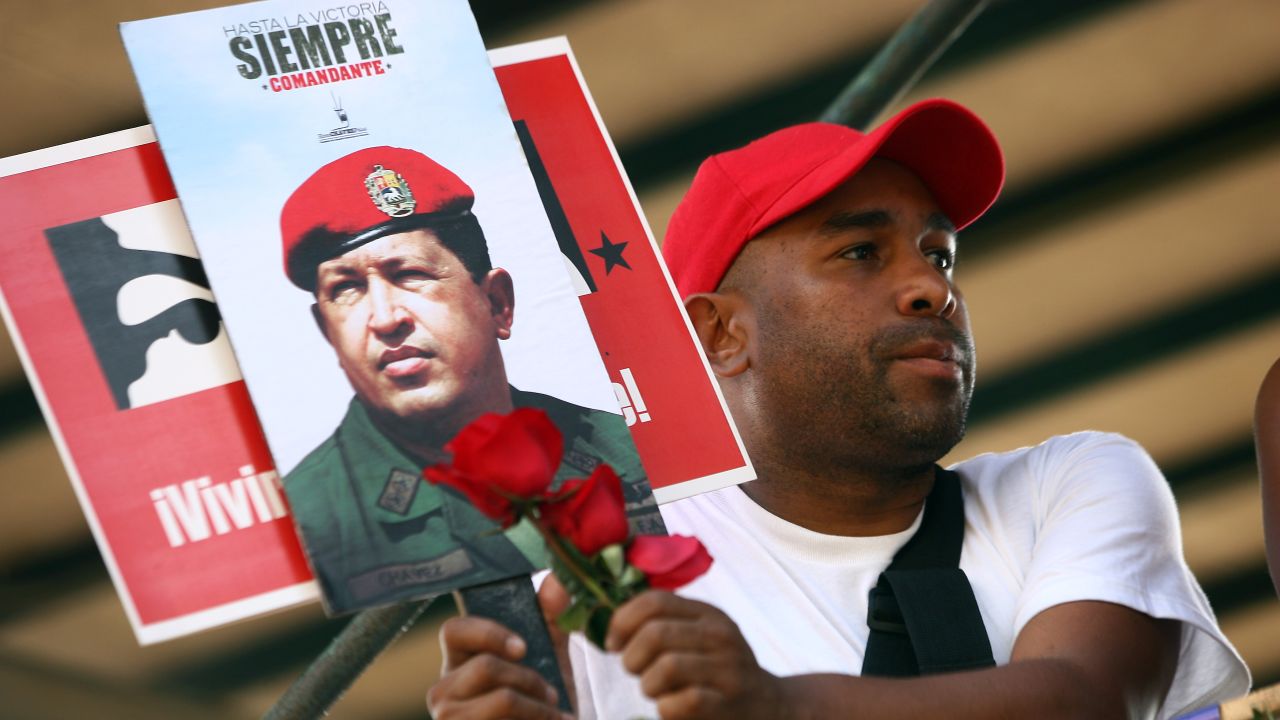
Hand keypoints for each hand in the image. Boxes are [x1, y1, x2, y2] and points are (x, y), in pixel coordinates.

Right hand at [427, 578, 573, 719]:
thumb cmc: (542, 695)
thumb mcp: (550, 650)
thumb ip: (554, 612)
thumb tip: (553, 581)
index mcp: (459, 658)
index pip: (454, 630)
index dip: (489, 633)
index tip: (523, 648)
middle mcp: (444, 687)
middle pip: (485, 667)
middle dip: (529, 678)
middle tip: (551, 693)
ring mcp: (449, 717)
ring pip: (502, 699)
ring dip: (538, 706)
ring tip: (552, 714)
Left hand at [606, 591, 783, 719]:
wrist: (769, 706)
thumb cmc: (718, 671)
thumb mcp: (700, 636)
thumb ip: (664, 623)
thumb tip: (610, 625)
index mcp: (708, 614)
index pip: (655, 600)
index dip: (623, 619)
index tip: (613, 642)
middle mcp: (721, 636)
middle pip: (655, 634)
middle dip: (631, 657)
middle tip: (634, 671)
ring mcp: (727, 671)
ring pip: (665, 667)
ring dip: (647, 684)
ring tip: (655, 690)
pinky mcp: (727, 705)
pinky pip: (681, 702)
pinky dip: (665, 707)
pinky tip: (671, 707)